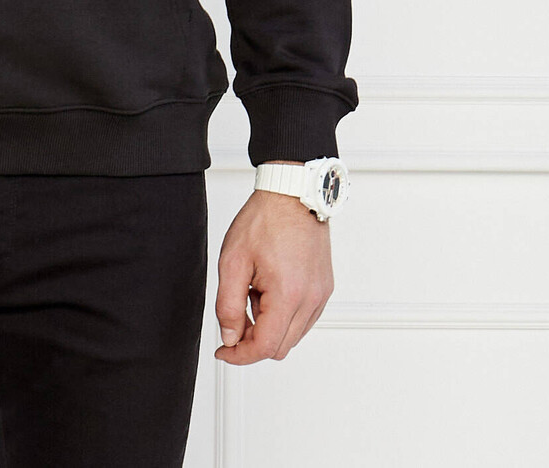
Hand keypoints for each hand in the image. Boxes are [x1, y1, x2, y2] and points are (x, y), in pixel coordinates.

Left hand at [214, 170, 333, 364]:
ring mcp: (321, 295)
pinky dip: (283, 315)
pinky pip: (303, 319)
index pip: (264, 347)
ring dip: (269, 326)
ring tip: (253, 291)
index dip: (239, 355)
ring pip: (292, 335)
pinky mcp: (324, 289)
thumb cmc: (265, 220)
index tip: (224, 351)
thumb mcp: (233, 261)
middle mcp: (311, 300)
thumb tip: (230, 338)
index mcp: (288, 295)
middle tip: (234, 317)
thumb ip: (228, 305)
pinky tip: (269, 288)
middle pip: (280, 347)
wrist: (292, 194)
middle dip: (252, 340)